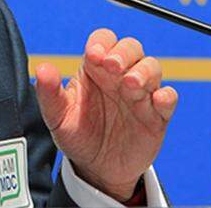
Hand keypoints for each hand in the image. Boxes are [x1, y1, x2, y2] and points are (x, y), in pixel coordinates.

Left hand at [34, 28, 177, 201]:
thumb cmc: (77, 135)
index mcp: (95, 70)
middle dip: (123, 52)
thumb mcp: (58, 117)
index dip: (102, 42)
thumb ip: (50, 93)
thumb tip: (42, 68)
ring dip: (143, 71)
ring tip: (130, 83)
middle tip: (112, 65)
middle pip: (131, 48)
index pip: (103, 41)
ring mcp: (140, 94)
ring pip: (152, 67)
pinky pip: (168, 98)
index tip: (93, 54)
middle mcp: (119, 76)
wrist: (96, 169)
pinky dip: (166, 96)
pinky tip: (157, 99)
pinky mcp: (156, 115)